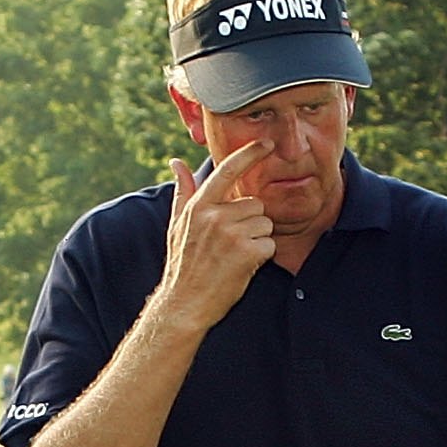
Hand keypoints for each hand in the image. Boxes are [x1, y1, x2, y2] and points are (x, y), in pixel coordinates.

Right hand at [155, 139, 278, 329]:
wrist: (184, 303)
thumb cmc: (183, 265)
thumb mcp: (177, 225)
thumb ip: (183, 192)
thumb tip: (176, 162)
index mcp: (199, 206)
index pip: (227, 171)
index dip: (249, 154)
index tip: (265, 143)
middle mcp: (214, 215)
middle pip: (255, 204)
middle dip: (251, 223)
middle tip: (230, 245)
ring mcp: (230, 232)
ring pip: (264, 224)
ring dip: (257, 240)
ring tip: (234, 257)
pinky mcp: (246, 251)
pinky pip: (270, 244)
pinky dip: (262, 257)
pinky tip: (242, 267)